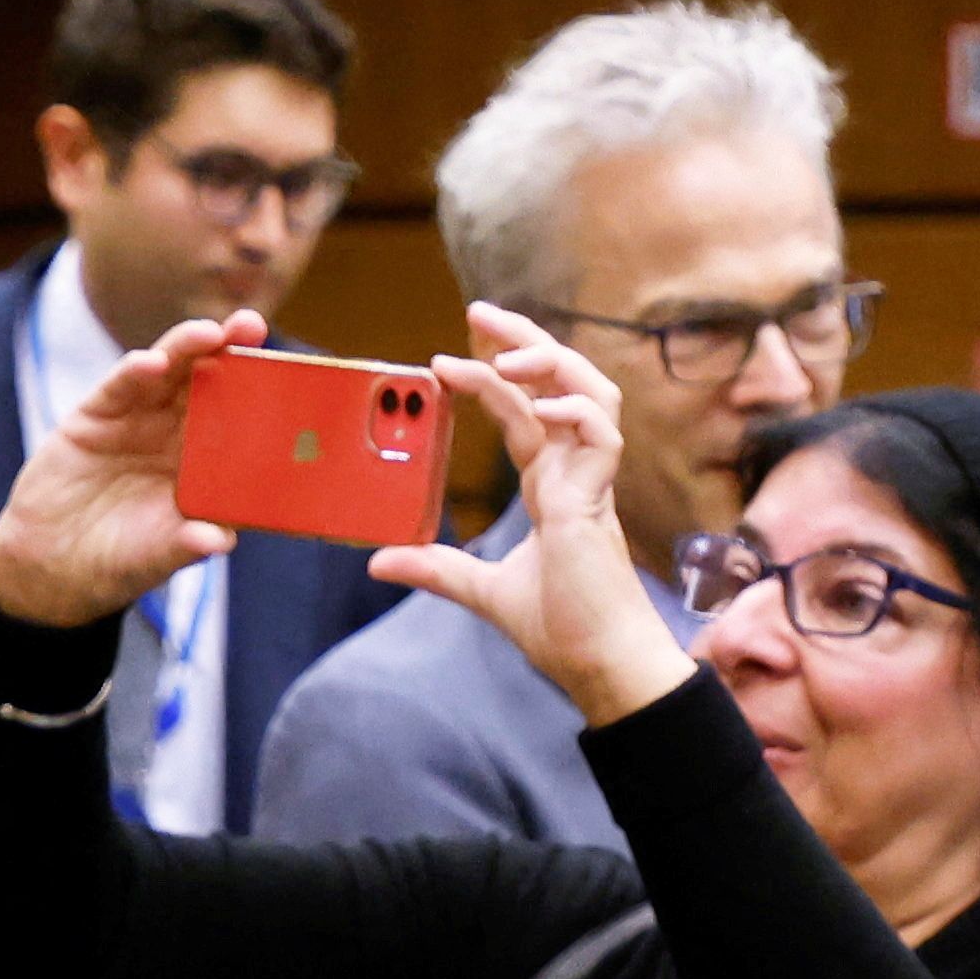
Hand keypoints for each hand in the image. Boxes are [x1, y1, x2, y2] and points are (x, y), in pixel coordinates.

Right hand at [0, 311, 260, 626]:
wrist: (51, 567)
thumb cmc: (118, 562)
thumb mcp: (155, 556)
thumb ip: (185, 544)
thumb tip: (219, 541)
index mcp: (206, 464)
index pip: (241, 421)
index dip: (263, 395)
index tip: (290, 376)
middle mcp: (177, 434)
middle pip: (210, 382)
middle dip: (232, 351)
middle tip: (251, 326)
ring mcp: (137, 420)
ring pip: (169, 373)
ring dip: (189, 347)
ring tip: (210, 332)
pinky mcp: (95, 416)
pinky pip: (120, 387)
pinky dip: (135, 373)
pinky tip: (151, 363)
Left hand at [369, 313, 696, 731]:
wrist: (599, 666)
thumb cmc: (562, 629)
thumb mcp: (482, 592)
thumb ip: (437, 569)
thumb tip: (378, 562)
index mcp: (553, 484)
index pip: (527, 409)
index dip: (493, 376)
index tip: (447, 357)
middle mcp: (575, 471)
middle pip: (562, 381)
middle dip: (525, 340)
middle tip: (477, 312)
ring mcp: (592, 480)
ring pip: (591, 390)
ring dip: (550, 362)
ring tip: (504, 354)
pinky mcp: (600, 500)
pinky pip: (601, 431)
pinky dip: (573, 409)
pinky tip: (539, 407)